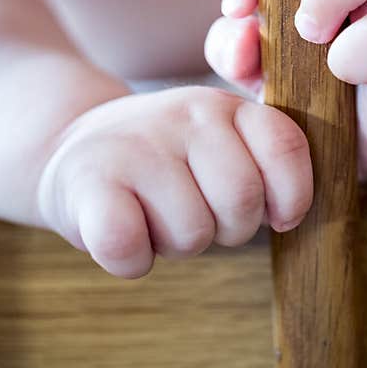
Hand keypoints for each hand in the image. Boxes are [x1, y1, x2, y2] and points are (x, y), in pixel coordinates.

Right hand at [36, 87, 311, 277]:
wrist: (75, 150)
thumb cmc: (168, 164)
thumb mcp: (221, 144)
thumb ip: (266, 163)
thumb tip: (289, 213)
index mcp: (226, 107)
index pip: (285, 146)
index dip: (291, 196)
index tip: (275, 216)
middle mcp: (185, 115)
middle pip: (242, 200)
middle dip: (229, 230)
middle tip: (200, 216)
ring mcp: (135, 145)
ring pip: (191, 233)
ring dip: (177, 245)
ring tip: (156, 216)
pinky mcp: (88, 181)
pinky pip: (130, 247)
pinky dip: (133, 259)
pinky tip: (126, 234)